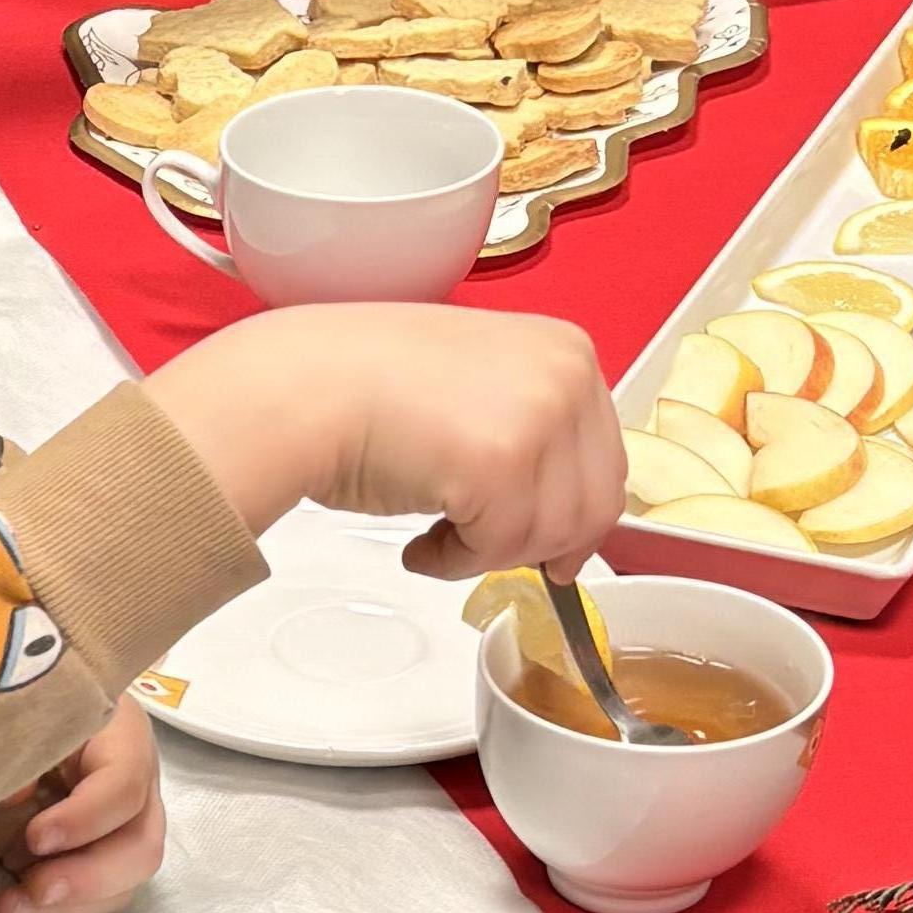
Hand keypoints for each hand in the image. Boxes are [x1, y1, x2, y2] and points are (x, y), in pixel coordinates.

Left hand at [0, 702, 162, 912]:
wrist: (12, 722)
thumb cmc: (21, 708)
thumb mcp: (15, 715)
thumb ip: (14, 748)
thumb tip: (14, 798)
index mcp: (122, 737)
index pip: (126, 785)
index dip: (87, 819)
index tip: (36, 838)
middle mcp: (136, 788)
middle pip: (140, 848)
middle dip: (86, 880)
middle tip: (32, 890)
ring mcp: (121, 829)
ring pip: (120, 886)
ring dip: (62, 909)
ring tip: (2, 909)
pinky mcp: (97, 860)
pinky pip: (90, 901)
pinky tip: (2, 910)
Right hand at [151, 299, 625, 573]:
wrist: (306, 385)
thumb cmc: (364, 385)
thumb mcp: (479, 387)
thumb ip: (532, 433)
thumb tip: (565, 523)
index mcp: (566, 350)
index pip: (607, 459)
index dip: (574, 515)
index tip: (549, 544)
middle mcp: (565, 376)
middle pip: (594, 505)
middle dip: (535, 542)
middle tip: (483, 547)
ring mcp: (539, 418)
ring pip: (550, 536)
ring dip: (491, 553)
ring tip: (437, 535)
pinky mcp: (503, 465)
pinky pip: (499, 550)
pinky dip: (456, 562)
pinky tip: (421, 542)